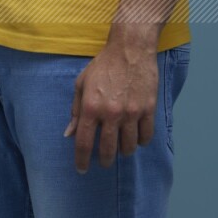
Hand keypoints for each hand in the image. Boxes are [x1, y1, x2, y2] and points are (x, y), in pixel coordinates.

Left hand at [63, 36, 159, 172]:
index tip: (81, 169)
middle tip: (104, 163)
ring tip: (121, 149)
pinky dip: (141, 142)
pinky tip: (137, 139)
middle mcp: (111, 113)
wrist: (131, 48)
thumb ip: (76, 110)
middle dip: (105, 161)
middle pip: (108, 150)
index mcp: (91, 107)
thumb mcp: (82, 84)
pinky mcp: (148, 109)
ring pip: (129, 146)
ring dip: (123, 152)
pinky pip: (146, 136)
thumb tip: (69, 134)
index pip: (84, 143)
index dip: (82, 160)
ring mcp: (132, 112)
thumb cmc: (104, 65)